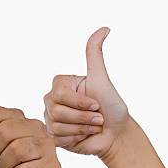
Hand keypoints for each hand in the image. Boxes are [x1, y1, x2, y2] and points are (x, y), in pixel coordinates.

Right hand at [44, 27, 129, 158]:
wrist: (116, 134)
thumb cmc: (112, 107)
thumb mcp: (102, 79)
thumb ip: (95, 55)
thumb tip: (104, 28)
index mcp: (62, 85)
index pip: (59, 93)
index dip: (80, 102)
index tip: (97, 104)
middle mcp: (52, 100)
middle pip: (57, 111)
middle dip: (83, 117)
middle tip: (98, 118)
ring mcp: (52, 119)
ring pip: (57, 125)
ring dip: (82, 129)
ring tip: (93, 127)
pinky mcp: (54, 137)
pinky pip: (57, 138)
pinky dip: (75, 138)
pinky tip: (84, 136)